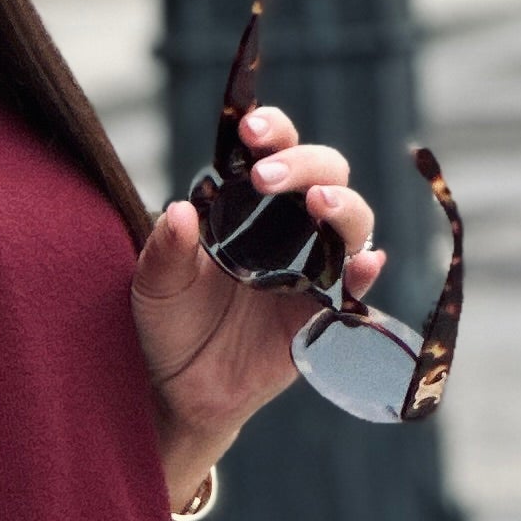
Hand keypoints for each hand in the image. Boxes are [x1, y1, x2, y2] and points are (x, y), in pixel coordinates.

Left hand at [130, 102, 384, 500]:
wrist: (181, 389)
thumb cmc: (169, 323)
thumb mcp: (154, 285)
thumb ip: (166, 250)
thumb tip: (181, 211)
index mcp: (247, 204)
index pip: (273, 150)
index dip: (272, 131)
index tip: (251, 131)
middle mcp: (287, 226)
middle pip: (325, 172)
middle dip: (303, 163)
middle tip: (265, 177)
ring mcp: (312, 266)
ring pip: (351, 221)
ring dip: (343, 205)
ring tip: (319, 204)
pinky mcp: (326, 310)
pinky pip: (357, 285)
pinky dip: (366, 271)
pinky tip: (366, 262)